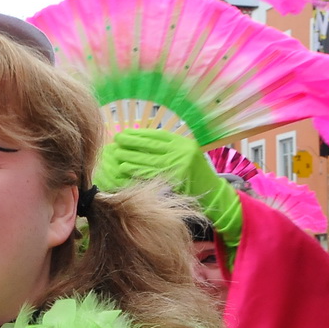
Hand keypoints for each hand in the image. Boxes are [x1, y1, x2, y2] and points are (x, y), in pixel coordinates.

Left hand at [96, 129, 241, 237]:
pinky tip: (124, 168)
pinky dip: (135, 171)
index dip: (138, 134)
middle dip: (130, 143)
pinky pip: (149, 175)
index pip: (156, 136)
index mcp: (182, 143)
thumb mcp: (184, 154)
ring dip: (129, 157)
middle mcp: (181, 152)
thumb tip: (138, 141)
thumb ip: (166, 148)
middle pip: (149, 146)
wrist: (213, 193)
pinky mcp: (173, 181)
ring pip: (147, 160)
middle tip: (115, 141)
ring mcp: (177, 167)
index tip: (123, 134)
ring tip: (116, 154)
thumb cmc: (194, 173)